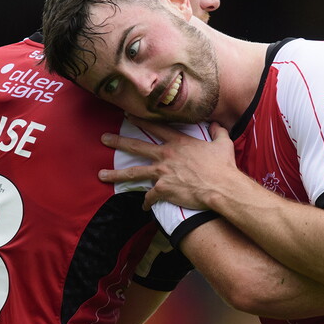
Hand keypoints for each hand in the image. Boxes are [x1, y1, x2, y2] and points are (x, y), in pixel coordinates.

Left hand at [98, 116, 240, 210]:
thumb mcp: (223, 144)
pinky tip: (144, 207)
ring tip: (101, 175)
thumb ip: (217, 132)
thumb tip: (216, 124)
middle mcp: (166, 155)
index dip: (140, 121)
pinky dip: (146, 203)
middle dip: (118, 141)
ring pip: (134, 172)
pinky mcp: (163, 190)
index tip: (127, 116)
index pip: (155, 128)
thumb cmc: (223, 166)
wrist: (221, 187)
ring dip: (116, 174)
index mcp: (178, 143)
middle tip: (104, 138)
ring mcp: (162, 173)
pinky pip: (149, 198)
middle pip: (137, 146)